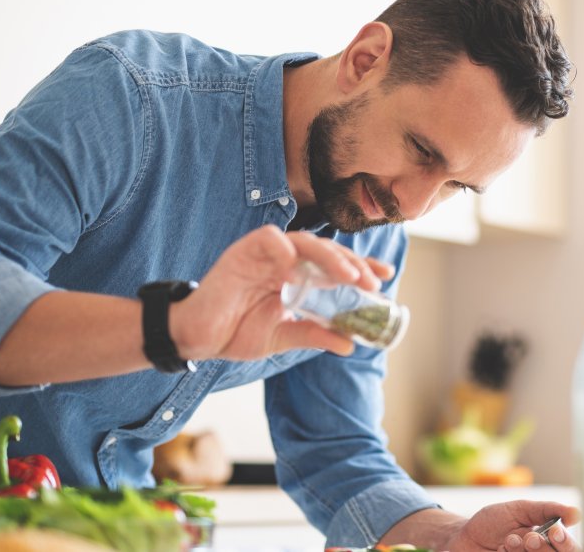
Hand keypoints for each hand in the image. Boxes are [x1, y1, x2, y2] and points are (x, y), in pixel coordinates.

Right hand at [169, 225, 394, 359]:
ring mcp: (264, 255)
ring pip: (303, 242)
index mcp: (297, 277)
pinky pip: (265, 239)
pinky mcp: (241, 253)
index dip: (360, 268)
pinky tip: (294, 263)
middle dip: (351, 265)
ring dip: (328, 256)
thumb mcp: (282, 336)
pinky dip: (281, 247)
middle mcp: (284, 261)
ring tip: (347, 274)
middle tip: (370, 283)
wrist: (198, 338)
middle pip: (325, 251)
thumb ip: (313, 334)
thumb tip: (349, 344)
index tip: (385, 277)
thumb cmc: (236, 331)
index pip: (334, 266)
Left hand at [440, 501, 580, 551]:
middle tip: (529, 538)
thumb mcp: (520, 510)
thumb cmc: (493, 522)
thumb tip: (576, 514)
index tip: (554, 531)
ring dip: (522, 551)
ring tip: (507, 541)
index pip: (569, 548)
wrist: (463, 536)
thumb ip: (547, 510)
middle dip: (543, 549)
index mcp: (548, 541)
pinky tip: (499, 550)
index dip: (566, 543)